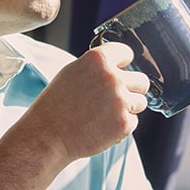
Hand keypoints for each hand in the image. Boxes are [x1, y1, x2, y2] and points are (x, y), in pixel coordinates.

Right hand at [21, 42, 149, 161]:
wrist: (48, 136)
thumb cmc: (55, 106)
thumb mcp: (72, 73)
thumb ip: (97, 68)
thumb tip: (117, 66)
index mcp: (98, 60)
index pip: (127, 53)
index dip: (123, 64)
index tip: (119, 71)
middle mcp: (112, 77)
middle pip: (142, 80)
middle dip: (132, 89)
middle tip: (114, 98)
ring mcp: (120, 101)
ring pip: (140, 102)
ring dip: (127, 108)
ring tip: (104, 115)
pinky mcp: (124, 123)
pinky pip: (133, 122)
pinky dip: (121, 127)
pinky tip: (101, 127)